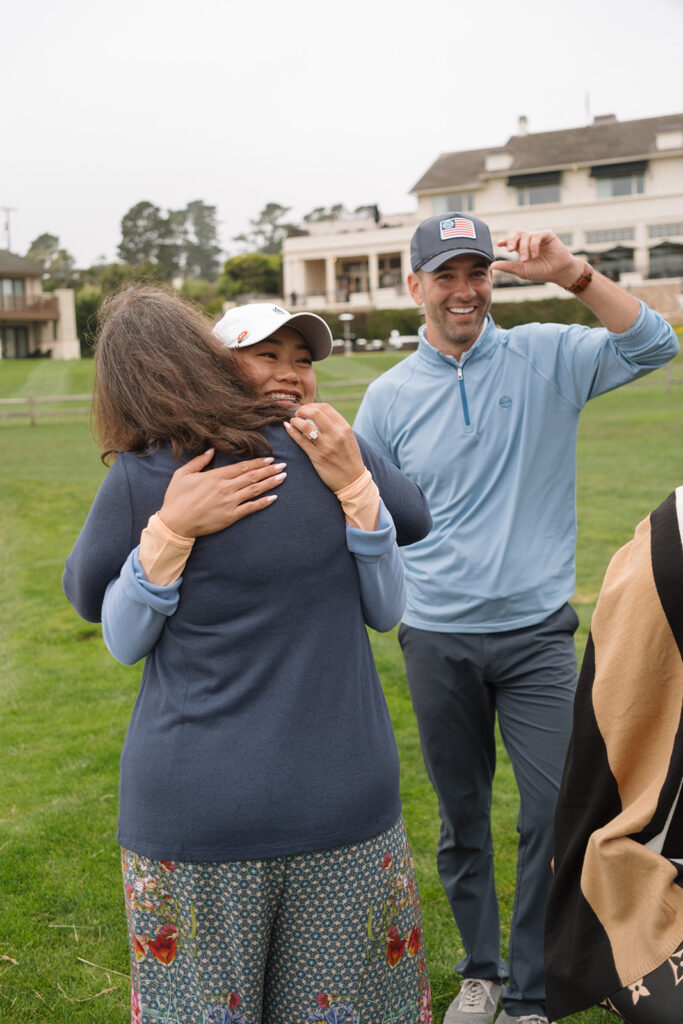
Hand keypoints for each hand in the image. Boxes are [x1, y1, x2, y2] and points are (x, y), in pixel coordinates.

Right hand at [159, 449, 286, 536]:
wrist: (175, 523)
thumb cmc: (176, 498)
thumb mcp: (182, 474)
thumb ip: (198, 461)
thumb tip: (212, 451)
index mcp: (215, 476)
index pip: (242, 467)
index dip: (257, 463)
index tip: (270, 459)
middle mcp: (225, 488)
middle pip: (252, 476)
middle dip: (269, 470)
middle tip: (283, 466)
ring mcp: (229, 502)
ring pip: (255, 490)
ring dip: (270, 483)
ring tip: (283, 477)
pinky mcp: (230, 516)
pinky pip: (251, 508)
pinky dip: (263, 503)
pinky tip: (273, 498)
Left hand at [284, 403, 365, 492]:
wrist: (352, 480)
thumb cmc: (349, 458)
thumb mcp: (348, 438)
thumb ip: (336, 426)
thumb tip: (318, 414)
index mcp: (344, 428)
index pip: (325, 408)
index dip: (313, 405)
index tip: (307, 409)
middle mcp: (336, 435)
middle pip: (315, 412)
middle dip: (303, 410)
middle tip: (298, 413)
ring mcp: (326, 446)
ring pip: (305, 426)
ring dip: (296, 421)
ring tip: (292, 421)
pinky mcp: (317, 456)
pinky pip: (301, 440)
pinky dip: (292, 431)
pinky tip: (288, 427)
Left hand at [492, 230, 583, 288]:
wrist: (558, 272)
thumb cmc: (541, 272)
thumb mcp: (522, 270)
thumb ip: (508, 267)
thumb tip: (492, 266)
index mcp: (522, 248)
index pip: (511, 240)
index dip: (505, 240)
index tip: (499, 244)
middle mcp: (529, 240)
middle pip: (517, 234)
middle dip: (511, 241)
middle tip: (509, 250)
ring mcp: (538, 237)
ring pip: (526, 236)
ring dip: (524, 248)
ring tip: (526, 260)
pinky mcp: (547, 235)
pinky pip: (537, 236)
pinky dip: (533, 245)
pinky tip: (535, 255)